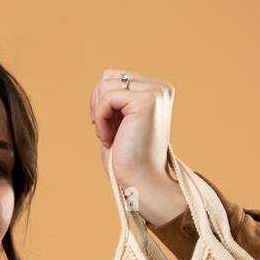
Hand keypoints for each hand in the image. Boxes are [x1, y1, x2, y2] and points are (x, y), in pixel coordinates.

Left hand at [89, 69, 185, 225]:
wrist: (140, 182)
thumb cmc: (127, 158)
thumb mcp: (121, 121)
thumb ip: (117, 99)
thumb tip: (102, 81)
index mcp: (157, 90)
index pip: (115, 77)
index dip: (102, 103)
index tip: (109, 129)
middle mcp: (160, 88)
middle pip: (108, 76)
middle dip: (98, 105)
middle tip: (106, 132)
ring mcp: (156, 92)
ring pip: (105, 85)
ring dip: (99, 114)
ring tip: (109, 137)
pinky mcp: (147, 100)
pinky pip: (107, 97)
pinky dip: (100, 119)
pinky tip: (109, 138)